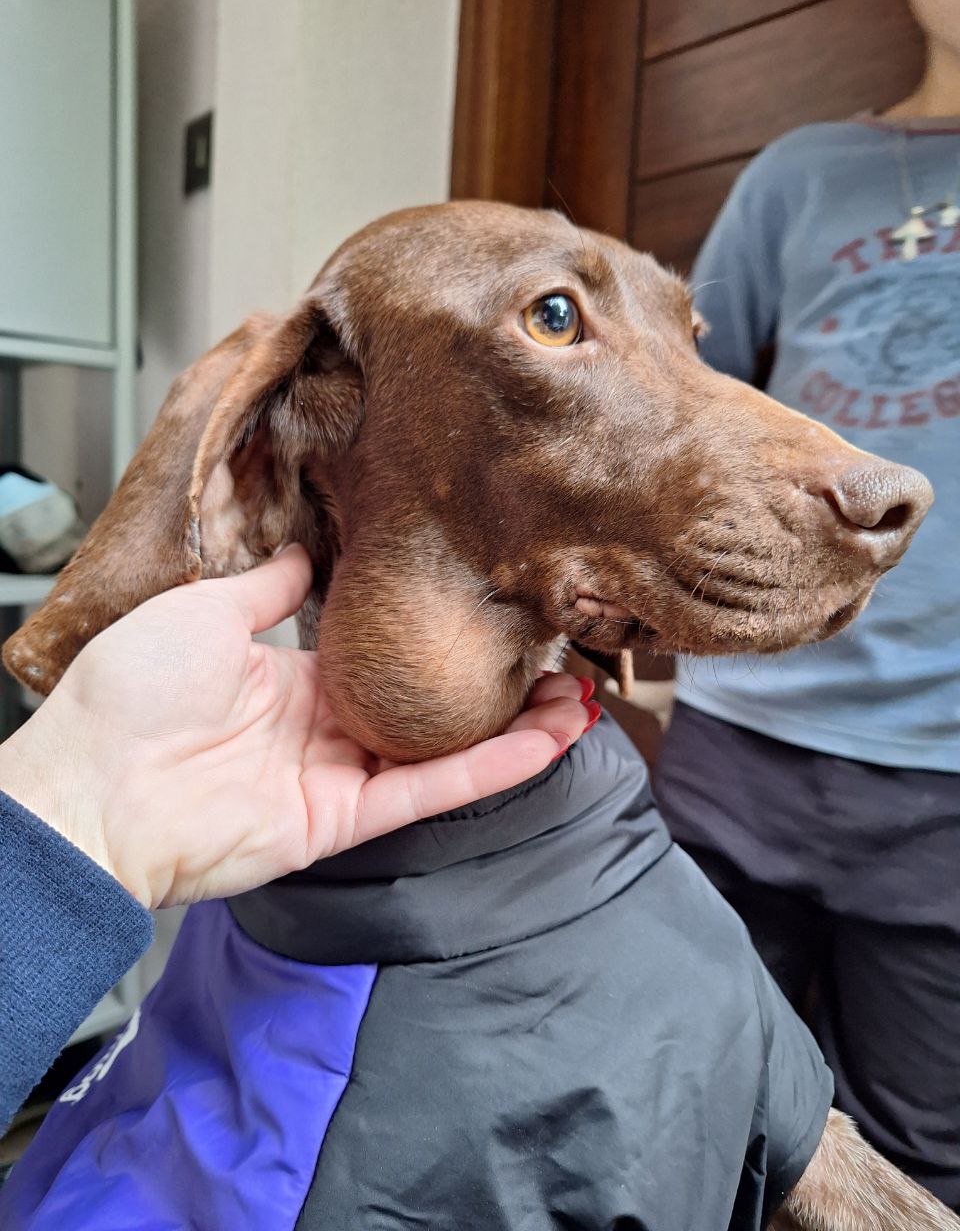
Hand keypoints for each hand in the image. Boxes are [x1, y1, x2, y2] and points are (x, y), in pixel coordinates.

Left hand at [0, 546, 589, 908]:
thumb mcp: (203, 611)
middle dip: (492, 682)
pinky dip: (491, 767)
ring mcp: (337, 775)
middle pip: (428, 704)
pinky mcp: (344, 818)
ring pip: (445, 749)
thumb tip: (307, 558)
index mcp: (288, 676)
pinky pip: (431, 790)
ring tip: (575, 696)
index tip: (487, 605)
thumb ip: (267, 589)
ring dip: (513, 727)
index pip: (383, 652)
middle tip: (552, 653)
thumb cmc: (127, 696)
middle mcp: (322, 726)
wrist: (92, 791)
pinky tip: (547, 739)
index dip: (437, 633)